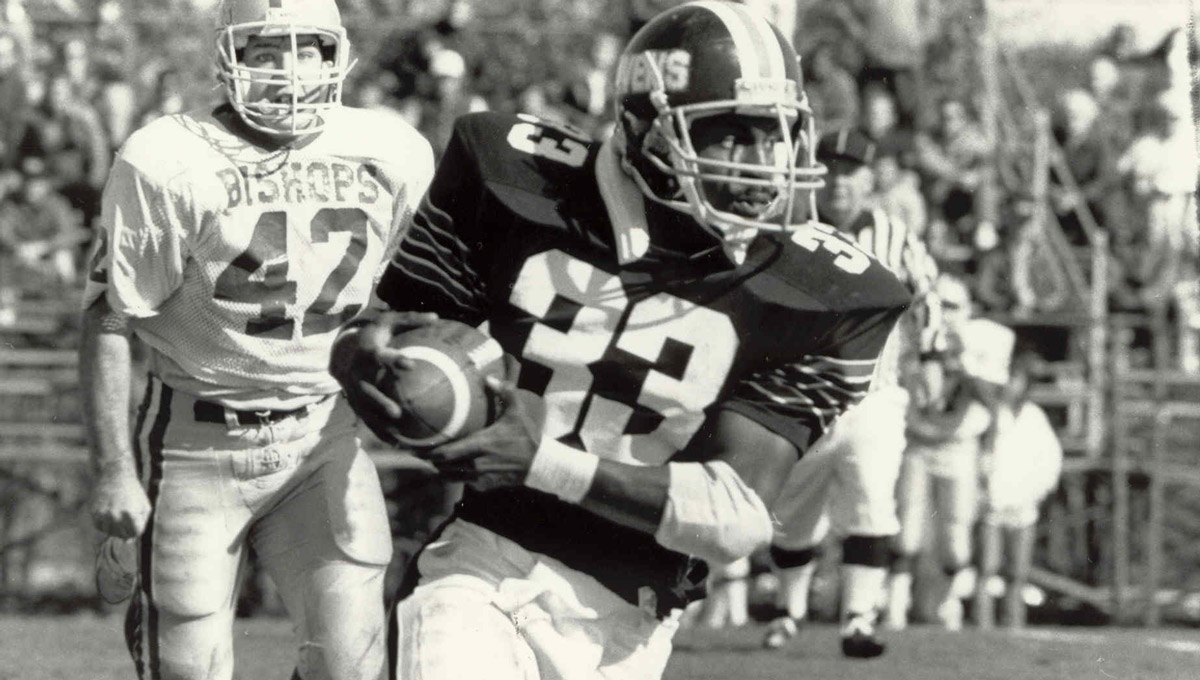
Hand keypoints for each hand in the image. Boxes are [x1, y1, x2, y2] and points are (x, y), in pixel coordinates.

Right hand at [90, 458, 149, 537]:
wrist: (115, 475)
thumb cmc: (134, 491)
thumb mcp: (145, 506)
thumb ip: (140, 525)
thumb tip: (128, 542)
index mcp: (131, 514)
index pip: (135, 533)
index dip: (137, 528)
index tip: (136, 518)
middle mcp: (115, 516)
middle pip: (122, 535)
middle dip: (127, 529)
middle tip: (127, 516)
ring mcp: (103, 514)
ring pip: (110, 532)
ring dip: (115, 527)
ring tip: (119, 514)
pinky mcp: (94, 512)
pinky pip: (100, 527)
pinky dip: (105, 524)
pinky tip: (110, 514)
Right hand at [330, 311, 438, 444]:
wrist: (342, 351)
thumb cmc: (374, 335)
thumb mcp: (389, 321)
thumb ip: (411, 320)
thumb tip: (437, 318)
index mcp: (367, 352)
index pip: (380, 355)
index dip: (393, 359)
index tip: (410, 364)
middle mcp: (357, 373)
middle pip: (366, 390)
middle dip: (379, 402)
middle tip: (397, 412)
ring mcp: (353, 390)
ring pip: (365, 409)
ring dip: (379, 423)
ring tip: (397, 434)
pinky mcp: (355, 402)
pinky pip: (367, 419)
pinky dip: (380, 432)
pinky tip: (397, 443)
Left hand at [421, 355, 540, 491]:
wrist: (540, 465)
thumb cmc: (527, 438)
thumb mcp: (517, 412)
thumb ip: (504, 392)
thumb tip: (489, 377)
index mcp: (479, 445)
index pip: (445, 453)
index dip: (428, 452)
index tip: (415, 447)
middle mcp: (475, 464)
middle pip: (442, 467)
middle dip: (430, 461)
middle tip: (417, 454)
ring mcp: (479, 478)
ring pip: (450, 477)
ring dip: (440, 471)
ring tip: (431, 462)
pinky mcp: (484, 486)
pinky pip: (463, 483)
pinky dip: (456, 477)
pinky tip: (453, 469)